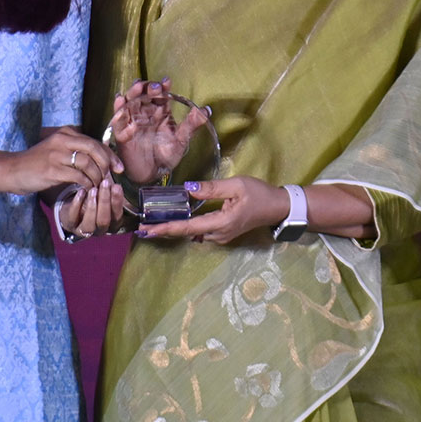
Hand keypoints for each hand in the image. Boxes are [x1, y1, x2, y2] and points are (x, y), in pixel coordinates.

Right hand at [6, 128, 121, 194]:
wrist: (13, 170)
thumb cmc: (37, 163)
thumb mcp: (57, 150)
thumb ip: (75, 151)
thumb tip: (102, 160)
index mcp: (65, 133)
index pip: (94, 142)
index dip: (110, 155)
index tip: (118, 167)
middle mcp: (62, 140)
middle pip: (94, 149)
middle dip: (107, 164)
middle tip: (112, 176)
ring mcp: (56, 154)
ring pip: (88, 163)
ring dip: (97, 177)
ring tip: (97, 185)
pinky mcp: (52, 169)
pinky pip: (78, 176)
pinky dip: (86, 183)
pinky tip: (86, 188)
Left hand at [57, 179, 129, 238]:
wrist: (73, 205)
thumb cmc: (93, 196)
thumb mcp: (104, 188)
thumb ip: (111, 180)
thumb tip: (119, 169)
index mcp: (112, 222)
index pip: (118, 215)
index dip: (117, 201)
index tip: (116, 186)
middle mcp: (100, 229)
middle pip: (104, 220)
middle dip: (105, 201)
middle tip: (104, 184)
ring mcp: (85, 230)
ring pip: (90, 224)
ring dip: (92, 206)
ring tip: (92, 189)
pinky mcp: (71, 226)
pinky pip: (73, 218)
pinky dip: (77, 204)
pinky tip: (80, 192)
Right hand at [110, 77, 210, 185]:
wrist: (153, 174)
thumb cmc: (167, 155)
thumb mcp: (181, 140)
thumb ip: (192, 125)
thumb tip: (207, 110)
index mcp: (160, 112)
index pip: (161, 95)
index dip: (163, 87)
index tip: (167, 82)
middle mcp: (145, 113)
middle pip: (143, 94)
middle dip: (147, 88)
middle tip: (154, 87)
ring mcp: (133, 121)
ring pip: (129, 102)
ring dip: (132, 93)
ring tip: (137, 87)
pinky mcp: (122, 132)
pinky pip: (118, 119)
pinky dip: (118, 108)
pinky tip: (120, 100)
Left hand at [134, 176, 286, 243]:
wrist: (278, 207)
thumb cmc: (259, 194)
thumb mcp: (236, 185)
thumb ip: (211, 188)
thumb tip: (187, 188)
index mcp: (221, 223)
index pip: (188, 227)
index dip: (167, 228)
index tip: (149, 230)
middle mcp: (218, 234)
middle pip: (187, 233)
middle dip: (165, 230)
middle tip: (142, 228)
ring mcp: (221, 236)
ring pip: (192, 233)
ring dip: (174, 228)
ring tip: (153, 224)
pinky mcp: (222, 233)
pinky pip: (199, 231)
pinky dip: (185, 227)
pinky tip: (174, 221)